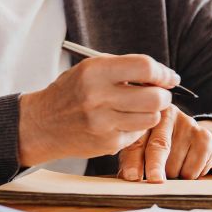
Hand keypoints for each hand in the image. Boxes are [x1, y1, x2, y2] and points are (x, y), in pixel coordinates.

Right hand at [18, 54, 177, 165]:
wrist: (42, 124)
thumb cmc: (70, 92)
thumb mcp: (90, 69)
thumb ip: (124, 68)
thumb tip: (161, 75)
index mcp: (95, 72)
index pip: (144, 68)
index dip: (163, 73)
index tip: (169, 77)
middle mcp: (99, 97)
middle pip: (155, 97)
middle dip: (163, 95)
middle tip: (158, 93)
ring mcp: (104, 124)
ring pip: (151, 118)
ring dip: (152, 112)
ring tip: (139, 107)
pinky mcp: (107, 144)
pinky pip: (138, 133)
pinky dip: (137, 126)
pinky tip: (123, 120)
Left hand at [117, 108, 211, 181]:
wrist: (196, 142)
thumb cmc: (161, 147)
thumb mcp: (142, 149)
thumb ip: (132, 160)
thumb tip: (127, 177)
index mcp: (146, 117)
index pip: (138, 141)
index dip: (133, 160)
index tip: (132, 176)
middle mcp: (168, 114)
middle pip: (160, 145)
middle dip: (155, 166)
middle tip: (154, 180)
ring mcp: (188, 124)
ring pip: (176, 162)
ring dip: (172, 175)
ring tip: (173, 166)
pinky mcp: (204, 136)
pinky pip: (193, 168)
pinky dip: (188, 175)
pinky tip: (188, 164)